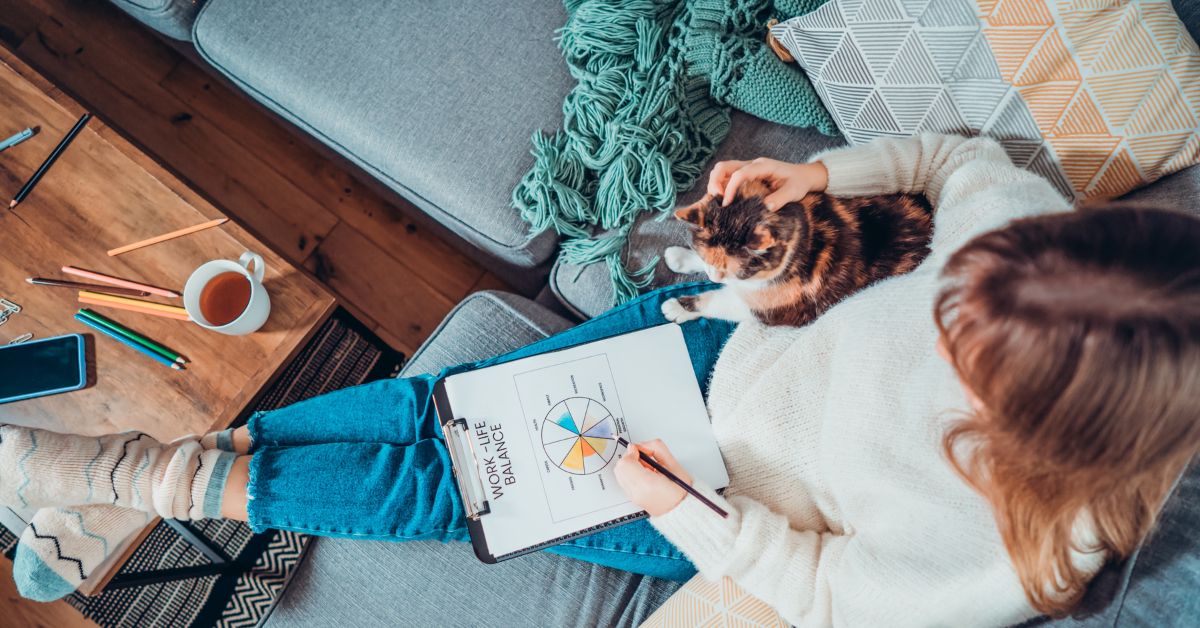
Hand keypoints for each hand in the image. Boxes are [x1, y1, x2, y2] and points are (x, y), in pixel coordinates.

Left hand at [614, 439, 689, 516]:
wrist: (681, 509)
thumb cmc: (681, 490)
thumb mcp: (673, 463)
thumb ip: (655, 448)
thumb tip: (639, 446)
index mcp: (648, 483)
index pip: (626, 462)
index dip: (632, 452)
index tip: (641, 450)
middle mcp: (637, 492)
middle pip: (620, 467)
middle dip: (630, 458)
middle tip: (645, 459)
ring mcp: (633, 497)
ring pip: (620, 473)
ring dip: (631, 466)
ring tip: (647, 469)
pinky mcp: (632, 499)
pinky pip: (624, 481)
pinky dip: (631, 475)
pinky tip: (645, 476)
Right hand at [706, 158, 828, 210]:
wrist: (803, 176)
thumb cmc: (799, 182)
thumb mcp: (794, 191)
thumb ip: (781, 198)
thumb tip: (767, 207)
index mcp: (763, 166)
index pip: (740, 173)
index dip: (730, 188)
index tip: (727, 204)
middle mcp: (752, 165)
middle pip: (724, 166)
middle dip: (715, 182)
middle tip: (717, 200)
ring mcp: (747, 169)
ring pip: (722, 171)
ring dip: (715, 184)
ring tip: (718, 202)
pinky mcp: (746, 176)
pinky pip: (727, 178)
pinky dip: (720, 187)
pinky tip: (723, 201)